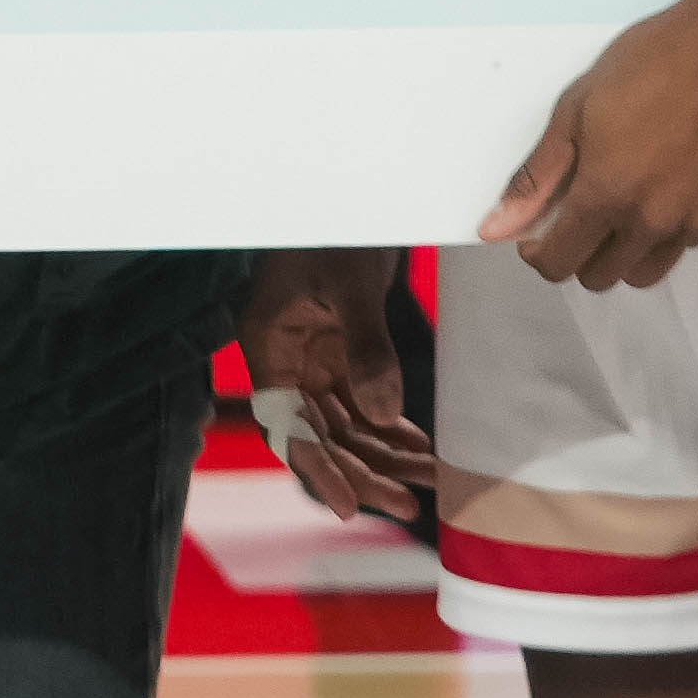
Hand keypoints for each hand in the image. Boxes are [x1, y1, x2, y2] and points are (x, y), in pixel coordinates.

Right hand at [236, 242, 433, 522]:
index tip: (349, 508)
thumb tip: (387, 418)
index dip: (318, 469)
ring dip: (385, 454)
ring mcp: (313, 357)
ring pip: (346, 423)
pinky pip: (363, 401)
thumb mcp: (350, 284)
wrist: (353, 190)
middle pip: (321, 434)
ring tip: (428, 483)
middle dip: (364, 472)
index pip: (288, 424)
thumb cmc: (336, 227)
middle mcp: (287, 360)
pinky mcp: (339, 349)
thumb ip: (367, 349)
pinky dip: (391, 426)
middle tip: (409, 505)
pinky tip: (419, 449)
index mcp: (269, 346)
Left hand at [482, 0, 697, 291]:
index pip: (558, 263)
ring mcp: (695, 225)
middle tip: (585, 207)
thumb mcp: (576, 108)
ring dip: (626, 250)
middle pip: (600, 277)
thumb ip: (537, 178)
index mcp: (605, 192)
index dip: (540, 253)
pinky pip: (687, 245)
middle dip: (582, 251)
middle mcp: (651, 221)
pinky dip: (672, 227)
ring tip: (629, 197)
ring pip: (645, 272)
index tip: (539, 233)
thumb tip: (496, 227)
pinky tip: (674, 178)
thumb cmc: (655, 61)